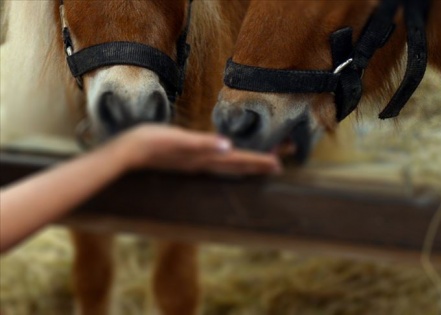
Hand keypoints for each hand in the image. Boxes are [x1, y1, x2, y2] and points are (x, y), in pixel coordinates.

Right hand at [106, 125, 281, 175]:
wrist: (127, 152)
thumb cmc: (151, 142)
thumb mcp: (177, 140)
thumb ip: (203, 144)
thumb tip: (228, 146)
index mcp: (205, 158)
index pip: (239, 160)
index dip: (259, 161)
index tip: (280, 163)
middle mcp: (205, 164)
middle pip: (239, 165)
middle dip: (260, 163)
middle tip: (281, 162)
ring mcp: (197, 163)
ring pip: (230, 164)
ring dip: (248, 163)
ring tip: (265, 161)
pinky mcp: (188, 159)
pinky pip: (218, 161)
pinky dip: (231, 159)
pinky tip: (230, 156)